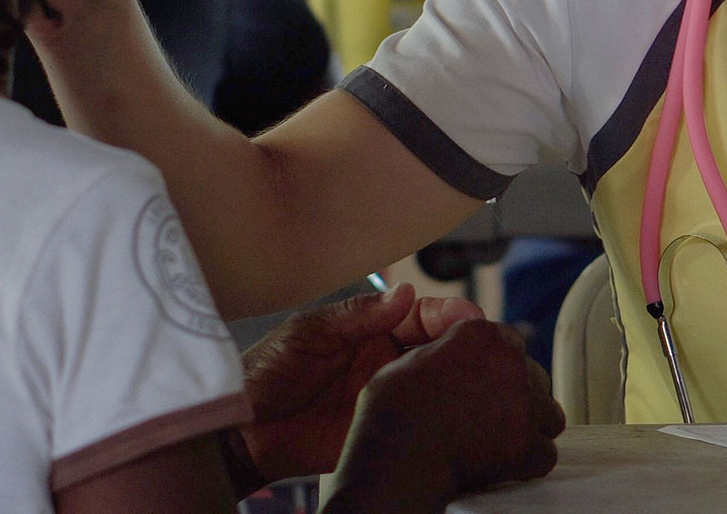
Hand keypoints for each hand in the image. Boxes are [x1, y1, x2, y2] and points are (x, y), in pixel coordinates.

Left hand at [235, 283, 482, 484]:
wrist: (240, 429)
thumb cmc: (267, 371)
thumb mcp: (308, 333)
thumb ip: (356, 316)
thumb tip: (404, 293)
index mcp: (369, 331)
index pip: (421, 315)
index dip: (448, 314)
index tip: (470, 317)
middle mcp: (384, 362)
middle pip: (437, 350)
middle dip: (464, 346)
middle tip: (487, 349)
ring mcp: (385, 398)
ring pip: (434, 386)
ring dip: (459, 382)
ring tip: (484, 382)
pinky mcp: (380, 433)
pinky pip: (417, 426)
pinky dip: (440, 422)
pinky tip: (459, 419)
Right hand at [329, 319, 564, 513]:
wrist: (396, 458)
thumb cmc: (393, 414)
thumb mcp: (409, 360)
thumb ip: (445, 349)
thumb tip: (457, 350)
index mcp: (479, 334)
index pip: (512, 342)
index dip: (499, 366)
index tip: (487, 384)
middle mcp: (508, 361)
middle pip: (534, 376)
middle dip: (519, 395)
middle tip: (491, 416)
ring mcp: (523, 403)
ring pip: (549, 413)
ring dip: (531, 426)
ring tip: (501, 440)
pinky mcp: (527, 444)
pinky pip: (546, 453)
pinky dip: (529, 462)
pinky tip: (505, 465)